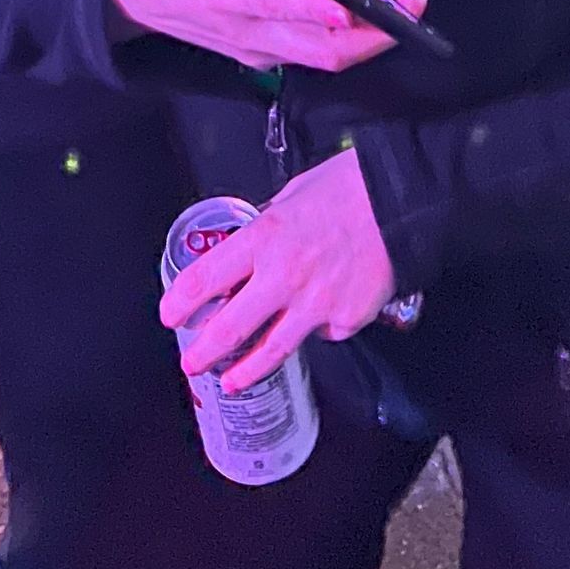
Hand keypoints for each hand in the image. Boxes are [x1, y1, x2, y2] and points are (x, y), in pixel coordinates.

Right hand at [107, 0, 423, 74]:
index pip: (276, 7)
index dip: (316, 9)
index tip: (350, 4)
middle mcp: (247, 33)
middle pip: (321, 50)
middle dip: (372, 30)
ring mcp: (260, 51)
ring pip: (325, 55)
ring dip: (366, 25)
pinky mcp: (268, 55)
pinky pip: (317, 50)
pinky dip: (348, 26)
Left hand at [160, 148, 395, 391]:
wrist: (401, 201)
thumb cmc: (346, 187)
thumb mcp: (293, 195)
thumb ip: (268, 228)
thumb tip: (253, 248)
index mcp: (264, 238)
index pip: (207, 276)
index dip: (182, 301)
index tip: (168, 315)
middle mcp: (283, 276)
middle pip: (231, 327)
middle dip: (203, 351)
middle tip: (191, 363)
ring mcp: (315, 304)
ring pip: (271, 350)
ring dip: (245, 370)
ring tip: (231, 381)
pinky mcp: (345, 320)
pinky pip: (323, 333)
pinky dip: (317, 329)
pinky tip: (321, 315)